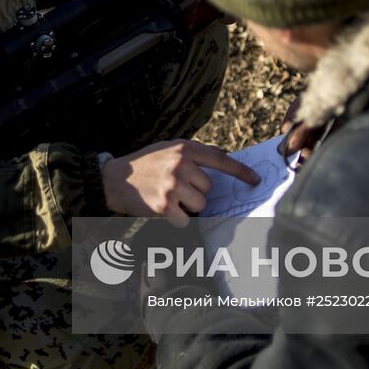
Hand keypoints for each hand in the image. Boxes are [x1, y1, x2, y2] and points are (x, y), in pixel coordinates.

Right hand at [102, 140, 259, 222]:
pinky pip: (185, 220)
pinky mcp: (164, 206)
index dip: (240, 171)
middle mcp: (180, 165)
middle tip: (175, 187)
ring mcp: (172, 186)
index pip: (220, 160)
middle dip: (195, 192)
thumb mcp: (168, 148)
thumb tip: (223, 156)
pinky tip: (161, 209)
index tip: (256, 180)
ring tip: (168, 198)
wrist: (113, 179)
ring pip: (200, 205)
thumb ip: (194, 152)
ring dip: (187, 207)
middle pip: (209, 188)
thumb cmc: (144, 163)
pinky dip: (176, 220)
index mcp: (183, 149)